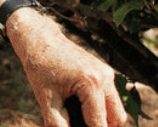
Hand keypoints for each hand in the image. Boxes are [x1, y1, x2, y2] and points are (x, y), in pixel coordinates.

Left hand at [6, 8, 127, 126]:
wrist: (40, 39)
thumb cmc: (41, 66)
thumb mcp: (45, 97)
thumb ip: (57, 122)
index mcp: (91, 83)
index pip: (99, 123)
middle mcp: (104, 77)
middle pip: (117, 118)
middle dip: (103, 126)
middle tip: (84, 126)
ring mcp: (107, 73)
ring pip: (117, 108)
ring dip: (105, 118)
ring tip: (84, 121)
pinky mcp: (104, 71)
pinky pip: (111, 97)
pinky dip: (103, 107)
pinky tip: (85, 110)